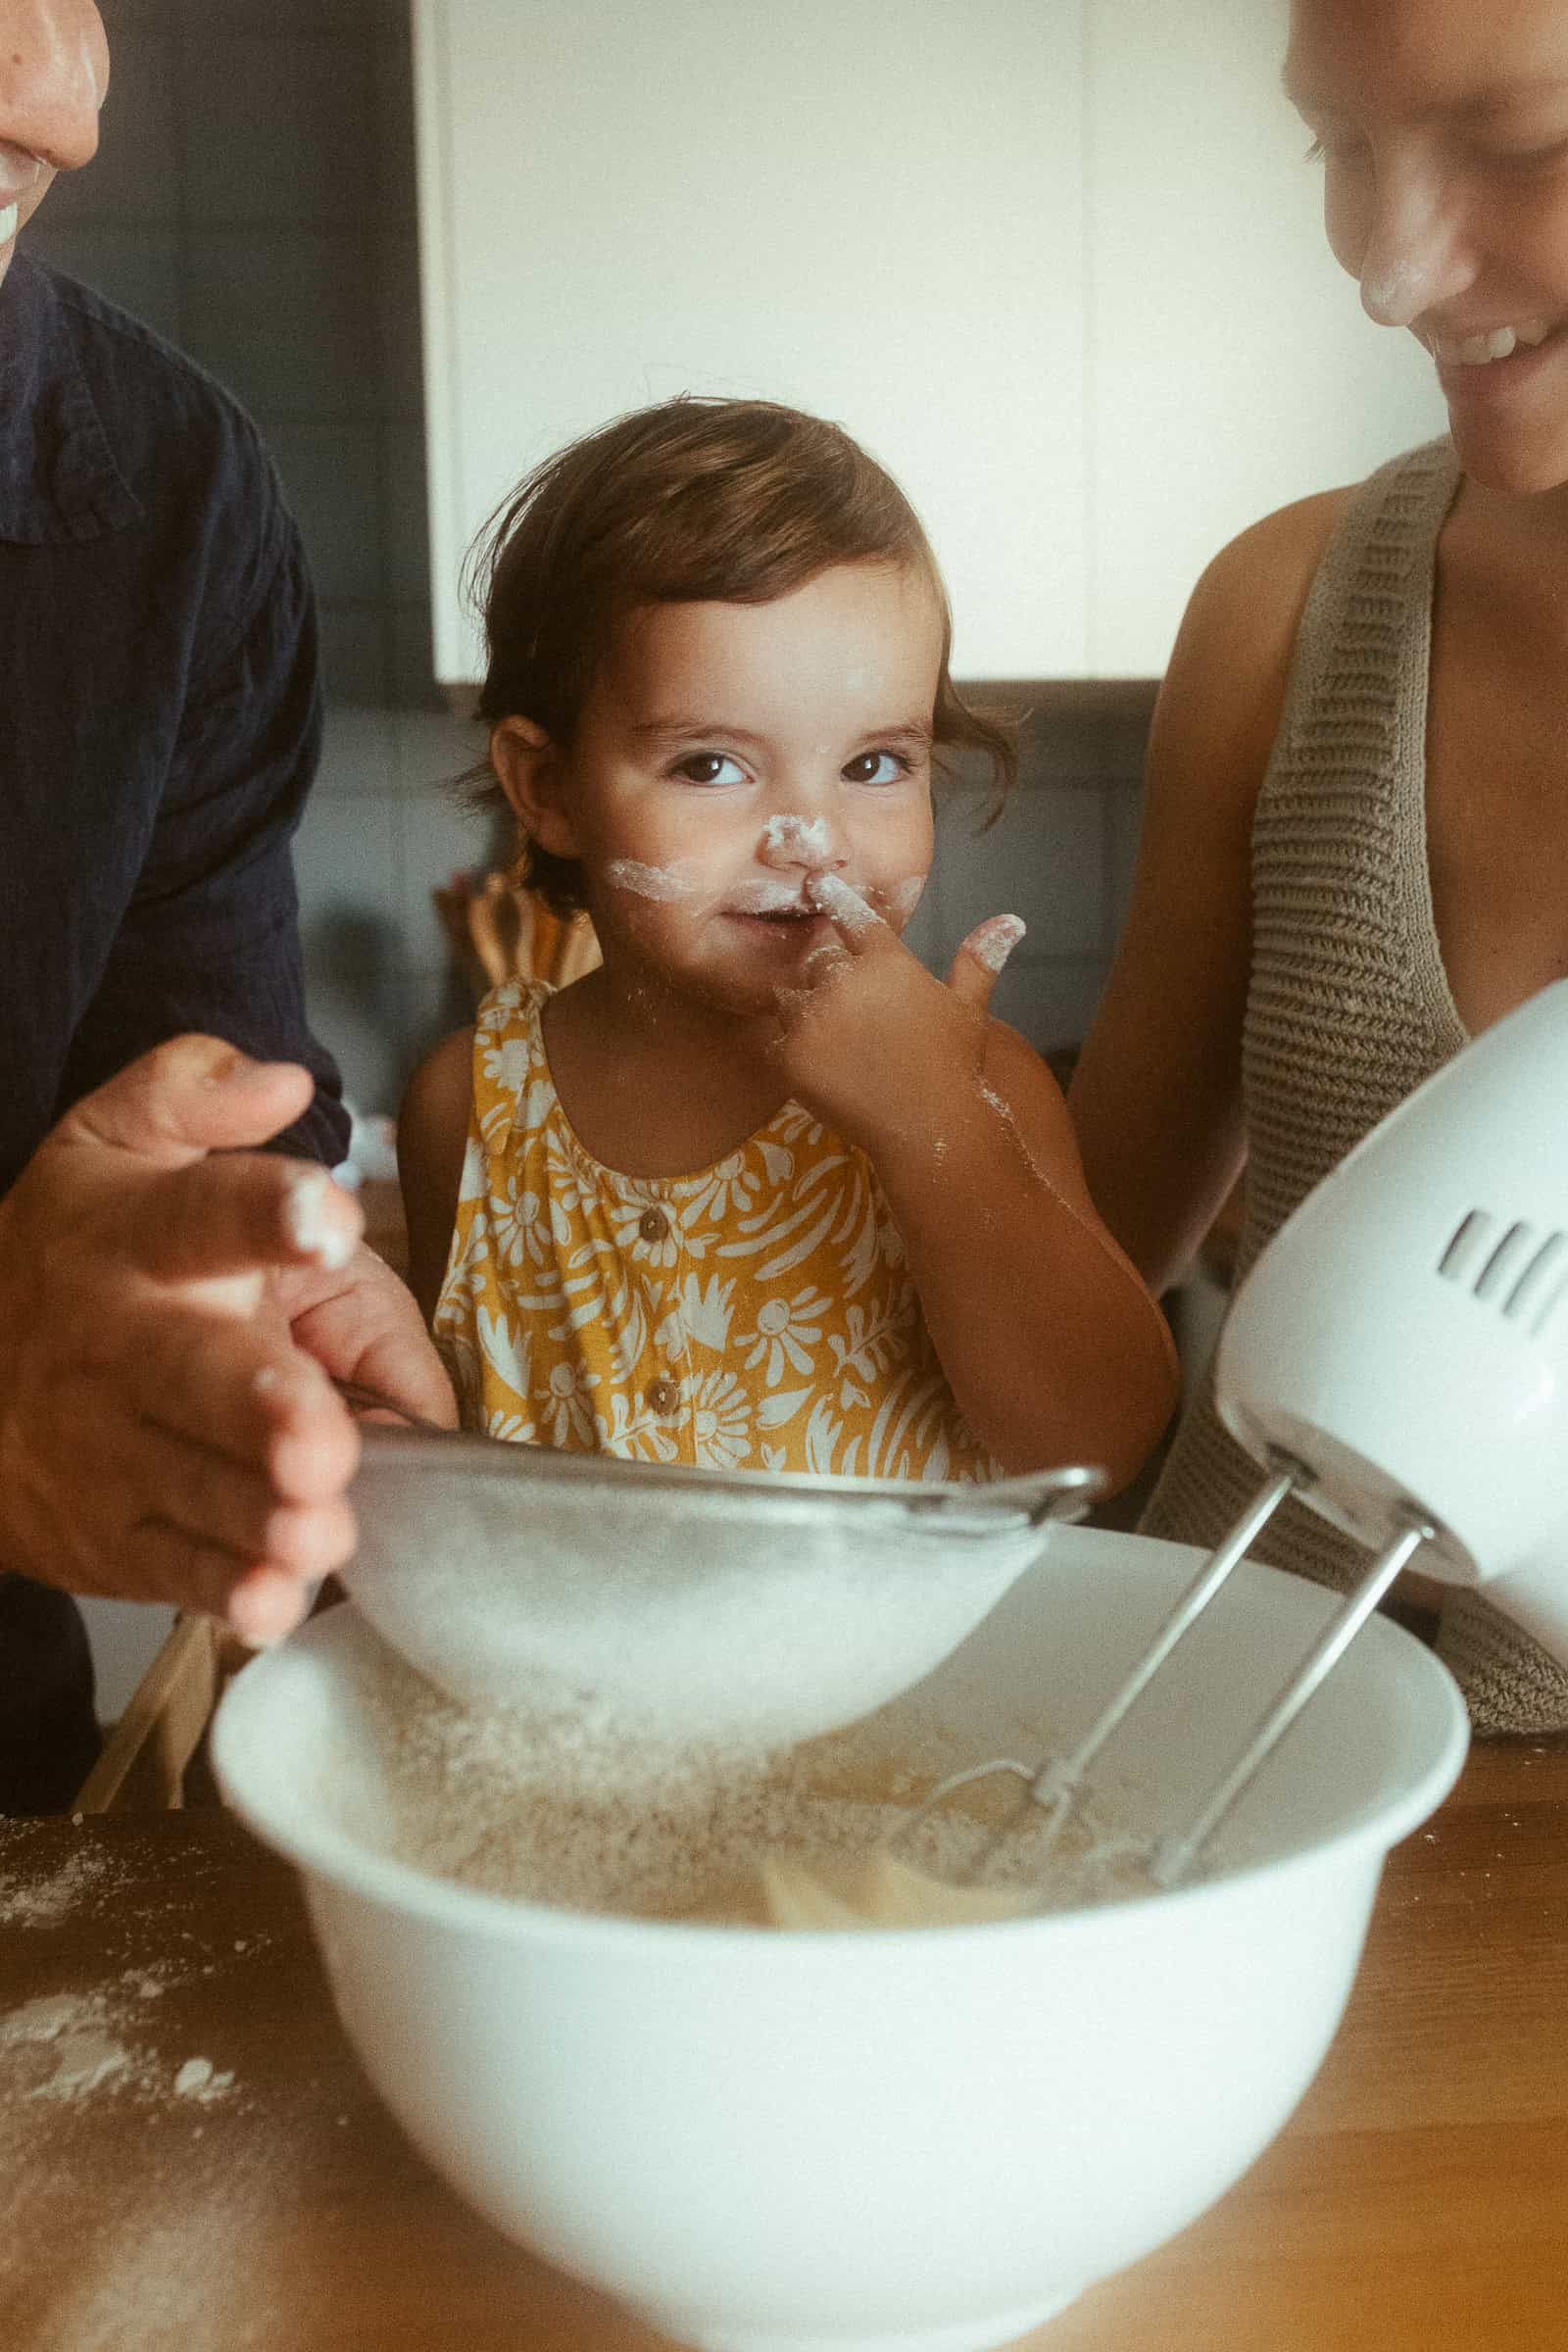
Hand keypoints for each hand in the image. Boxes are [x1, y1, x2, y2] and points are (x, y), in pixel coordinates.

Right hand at [0, 1035, 452, 1642]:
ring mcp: (113, 1451)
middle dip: (258, 1408)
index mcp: (135, 1236)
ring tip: (319, 1526)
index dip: (264, 1214)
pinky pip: (173, 1568)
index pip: (201, 1213)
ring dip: (258, 1514)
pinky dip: (223, 1591)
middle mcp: (124, 1347)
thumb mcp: (114, 1144)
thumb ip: (194, 1096)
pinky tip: (272, 1600)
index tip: (327, 1216)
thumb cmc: (80, 1248)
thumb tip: (283, 1079)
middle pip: (193, 1376)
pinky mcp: (114, 1535)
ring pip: (192, 1488)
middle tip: (320, 1436)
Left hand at [769, 870, 1025, 1145]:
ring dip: (806, 1010)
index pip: (852, 917)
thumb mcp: (967, 1009)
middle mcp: (844, 983)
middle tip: (852, 1013)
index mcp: (886, 963)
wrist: (930, 1129)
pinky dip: (796, 1048)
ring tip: (838, 1040)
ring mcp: (814, 1021)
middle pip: (816, 960)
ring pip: (791, 997)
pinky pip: (780, 1039)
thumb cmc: (953, 1065)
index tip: (817, 880)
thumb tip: (1012, 920)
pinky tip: (826, 1066)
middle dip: (828, 978)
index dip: (835, 896)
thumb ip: (978, 960)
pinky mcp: (792, 1057)